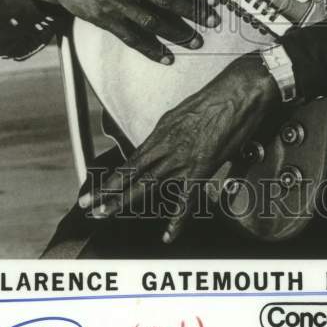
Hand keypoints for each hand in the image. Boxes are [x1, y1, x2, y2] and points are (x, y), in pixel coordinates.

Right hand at [30, 0, 218, 63]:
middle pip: (166, 0)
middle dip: (194, 12)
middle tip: (213, 21)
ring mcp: (115, 2)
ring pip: (152, 21)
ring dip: (177, 33)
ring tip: (196, 41)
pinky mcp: (104, 19)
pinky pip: (131, 37)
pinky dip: (150, 49)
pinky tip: (166, 57)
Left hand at [79, 53, 280, 242]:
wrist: (238, 91)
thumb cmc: (216, 97)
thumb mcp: (184, 113)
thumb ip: (170, 133)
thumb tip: (161, 145)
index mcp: (162, 132)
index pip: (130, 160)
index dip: (111, 177)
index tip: (93, 188)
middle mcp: (166, 146)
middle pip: (131, 173)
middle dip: (107, 191)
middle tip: (88, 205)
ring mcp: (182, 159)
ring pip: (147, 184)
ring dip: (124, 200)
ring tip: (104, 214)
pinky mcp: (202, 168)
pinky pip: (187, 199)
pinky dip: (178, 219)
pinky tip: (167, 235)